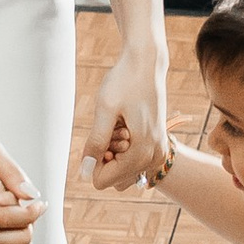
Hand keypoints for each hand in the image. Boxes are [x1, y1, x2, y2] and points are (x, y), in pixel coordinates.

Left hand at [81, 43, 168, 190]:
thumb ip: (95, 143)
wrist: (147, 63)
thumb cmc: (124, 82)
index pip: (104, 180)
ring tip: (120, 126)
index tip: (99, 135)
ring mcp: (159, 151)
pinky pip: (134, 161)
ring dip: (116, 153)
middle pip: (115, 178)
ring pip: (124, 171)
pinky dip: (125, 147)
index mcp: (142, 152)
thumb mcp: (105, 110)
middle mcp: (155, 157)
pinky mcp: (159, 144)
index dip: (92, 161)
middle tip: (112, 127)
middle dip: (106, 157)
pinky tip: (126, 126)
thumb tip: (84, 173)